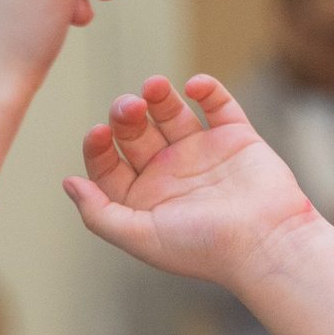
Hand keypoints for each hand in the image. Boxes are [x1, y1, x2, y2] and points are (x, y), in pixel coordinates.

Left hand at [65, 74, 323, 289]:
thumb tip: (68, 183)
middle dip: (126, 115)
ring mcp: (203, 153)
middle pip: (135, 133)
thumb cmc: (204, 248)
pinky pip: (217, 104)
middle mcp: (171, 174)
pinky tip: (194, 86)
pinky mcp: (236, 138)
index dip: (97, 146)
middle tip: (131, 108)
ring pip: (170, 113)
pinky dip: (205, 88)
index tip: (99, 133)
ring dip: (158, 94)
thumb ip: (99, 214)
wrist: (265, 242)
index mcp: (146, 199)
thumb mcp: (140, 237)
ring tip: (155, 86)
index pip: (108, 165)